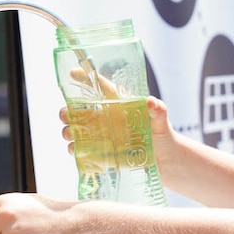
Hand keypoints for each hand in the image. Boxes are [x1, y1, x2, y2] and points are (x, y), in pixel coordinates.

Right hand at [59, 87, 180, 171]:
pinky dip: (76, 151)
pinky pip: (83, 151)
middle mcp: (107, 118)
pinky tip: (77, 151)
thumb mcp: (161, 122)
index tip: (72, 73)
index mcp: (119, 104)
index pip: (100, 87)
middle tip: (66, 116)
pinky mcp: (102, 154)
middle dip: (67, 112)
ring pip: (76, 130)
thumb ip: (158, 111)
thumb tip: (151, 102)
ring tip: (71, 135)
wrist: (167, 160)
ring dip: (69, 132)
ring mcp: (102, 136)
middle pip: (79, 110)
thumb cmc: (163, 136)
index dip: (85, 78)